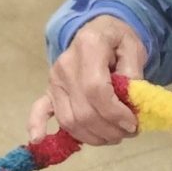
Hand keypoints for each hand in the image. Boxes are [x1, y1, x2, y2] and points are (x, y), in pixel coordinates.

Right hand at [27, 15, 146, 145]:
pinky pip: (39, 110)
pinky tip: (39, 140)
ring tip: (114, 136)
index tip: (132, 124)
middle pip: (82, 110)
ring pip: (68, 120)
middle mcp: (66, 64)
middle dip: (108, 129)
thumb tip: (130, 105)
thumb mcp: (134, 49)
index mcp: (89, 47)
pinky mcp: (49, 90)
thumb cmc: (118, 40)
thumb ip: (133, 75)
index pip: (96, 89)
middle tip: (129, 132)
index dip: (114, 113)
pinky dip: (37, 125)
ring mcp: (54, 78)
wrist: (100, 31)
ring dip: (92, 136)